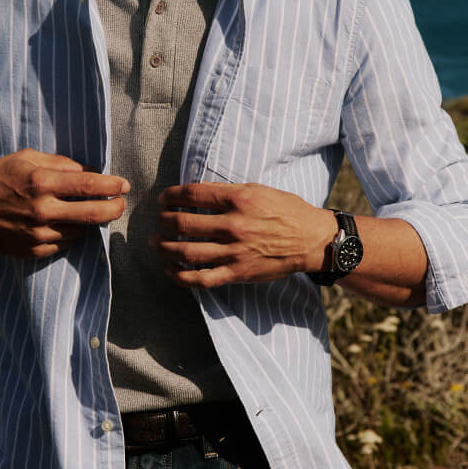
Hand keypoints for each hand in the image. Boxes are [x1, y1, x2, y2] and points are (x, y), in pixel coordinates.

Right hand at [0, 150, 128, 259]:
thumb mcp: (27, 158)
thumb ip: (61, 163)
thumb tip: (91, 172)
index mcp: (41, 183)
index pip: (89, 185)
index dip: (112, 186)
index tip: (123, 185)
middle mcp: (42, 210)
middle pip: (94, 214)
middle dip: (114, 208)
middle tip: (121, 203)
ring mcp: (39, 234)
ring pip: (82, 230)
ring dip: (89, 220)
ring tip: (84, 209)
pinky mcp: (35, 250)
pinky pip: (66, 243)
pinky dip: (71, 232)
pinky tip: (63, 222)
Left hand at [153, 182, 335, 288]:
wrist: (311, 239)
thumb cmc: (285, 210)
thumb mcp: (257, 190)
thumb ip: (226, 190)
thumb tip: (194, 191)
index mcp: (238, 200)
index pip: (192, 194)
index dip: (170, 196)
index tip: (163, 198)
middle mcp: (234, 225)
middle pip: (183, 223)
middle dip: (163, 221)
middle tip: (158, 220)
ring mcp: (234, 252)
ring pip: (186, 252)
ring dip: (164, 247)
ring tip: (156, 242)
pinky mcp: (238, 273)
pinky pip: (202, 279)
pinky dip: (180, 276)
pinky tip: (170, 270)